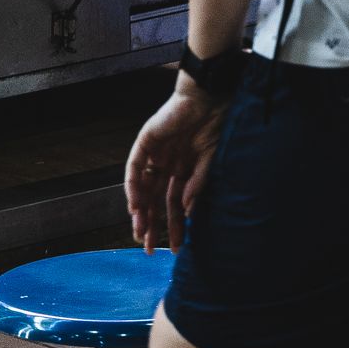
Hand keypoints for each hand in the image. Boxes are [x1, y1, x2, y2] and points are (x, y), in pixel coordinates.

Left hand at [125, 80, 228, 253]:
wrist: (210, 97)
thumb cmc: (215, 126)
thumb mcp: (209, 162)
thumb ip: (196, 186)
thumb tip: (186, 212)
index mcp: (183, 170)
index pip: (173, 205)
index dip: (174, 227)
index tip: (175, 250)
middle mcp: (167, 164)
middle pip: (155, 201)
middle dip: (152, 225)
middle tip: (149, 250)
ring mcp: (156, 153)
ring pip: (143, 189)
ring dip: (140, 211)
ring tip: (140, 234)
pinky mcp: (146, 140)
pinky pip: (135, 167)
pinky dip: (133, 187)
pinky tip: (135, 206)